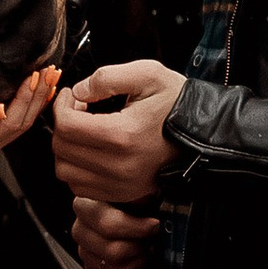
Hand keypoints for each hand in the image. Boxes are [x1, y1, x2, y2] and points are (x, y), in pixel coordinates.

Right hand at [0, 62, 60, 165]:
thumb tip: (1, 108)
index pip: (10, 123)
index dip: (24, 99)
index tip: (34, 76)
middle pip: (23, 122)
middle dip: (39, 95)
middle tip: (51, 71)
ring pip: (24, 119)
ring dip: (39, 96)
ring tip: (51, 74)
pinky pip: (17, 116)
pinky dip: (30, 100)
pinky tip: (40, 86)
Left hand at [53, 55, 185, 204]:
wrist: (205, 135)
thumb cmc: (178, 104)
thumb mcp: (148, 74)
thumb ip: (107, 77)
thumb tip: (79, 91)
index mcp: (123, 135)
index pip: (66, 125)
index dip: (61, 105)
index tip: (71, 95)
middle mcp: (119, 166)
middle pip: (61, 149)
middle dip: (62, 125)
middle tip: (78, 110)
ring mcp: (121, 185)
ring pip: (66, 172)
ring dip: (67, 149)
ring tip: (84, 131)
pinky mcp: (123, 194)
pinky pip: (80, 188)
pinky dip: (78, 169)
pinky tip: (92, 151)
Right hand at [72, 195, 161, 268]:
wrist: (132, 219)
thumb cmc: (134, 204)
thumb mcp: (136, 190)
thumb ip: (139, 192)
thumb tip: (147, 197)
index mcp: (86, 205)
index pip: (108, 225)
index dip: (137, 228)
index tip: (155, 225)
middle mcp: (80, 230)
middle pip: (114, 252)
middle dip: (140, 249)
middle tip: (151, 241)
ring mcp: (85, 253)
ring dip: (140, 263)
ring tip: (146, 252)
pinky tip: (143, 267)